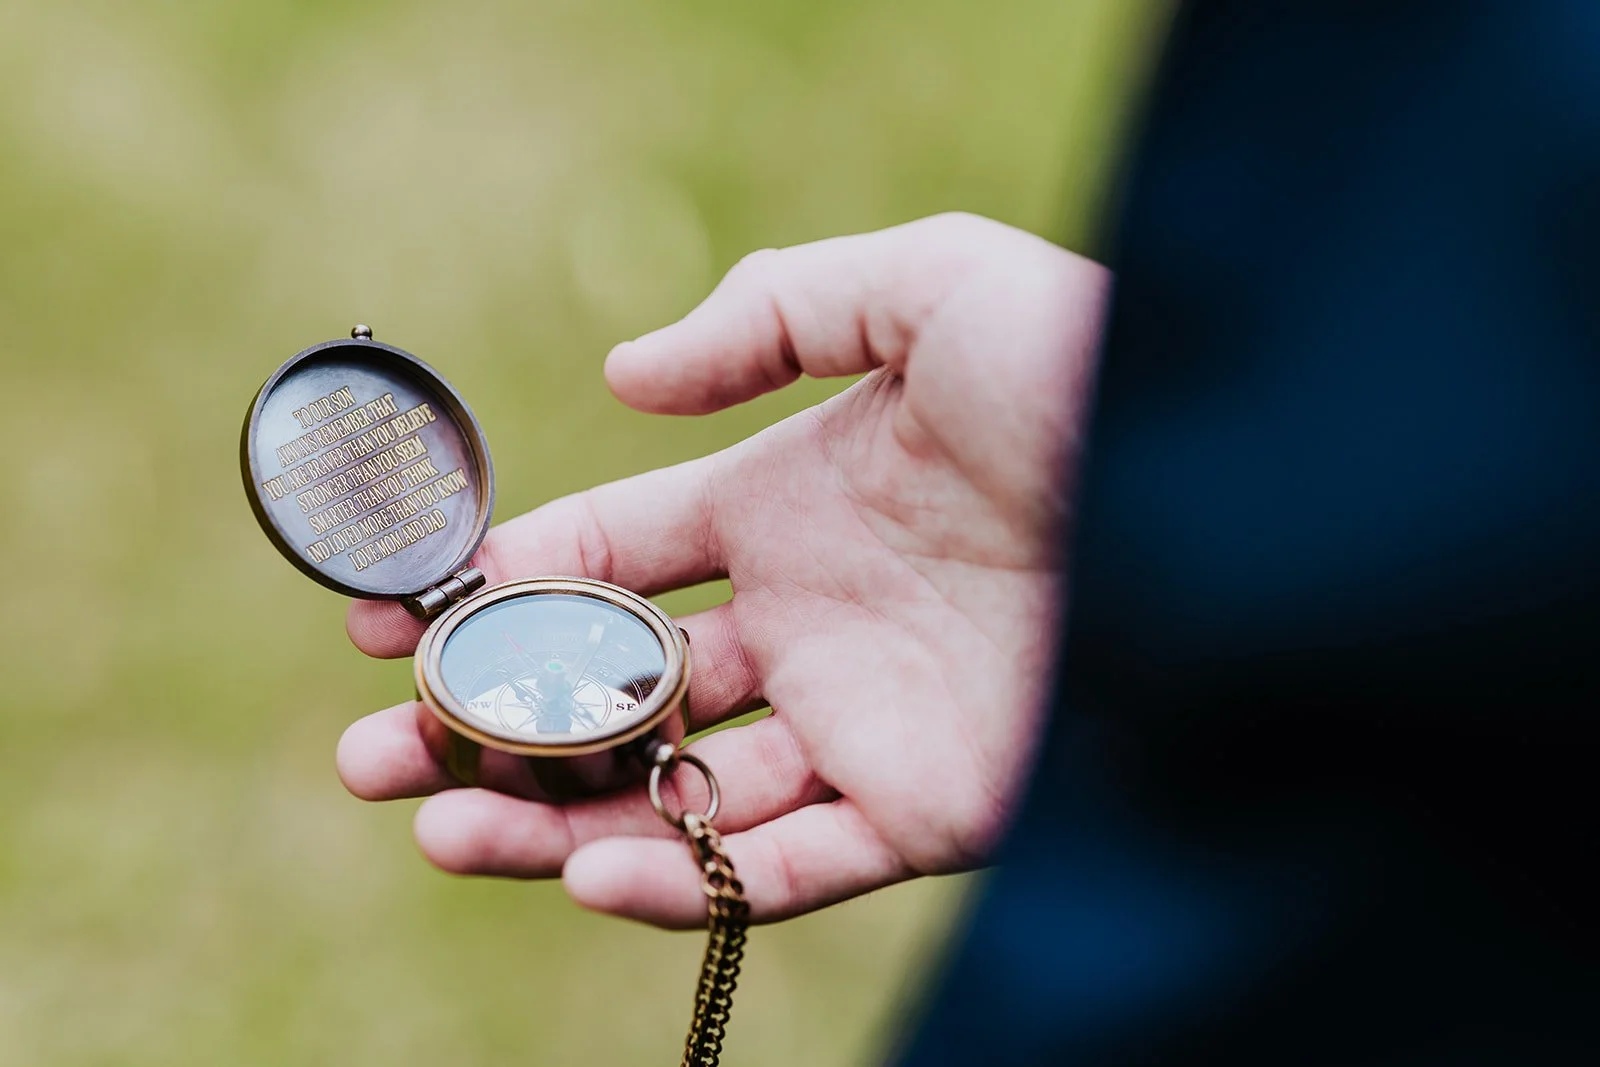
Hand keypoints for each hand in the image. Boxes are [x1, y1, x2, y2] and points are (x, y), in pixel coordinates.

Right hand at [337, 213, 1108, 927]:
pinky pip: (780, 865)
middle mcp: (808, 624)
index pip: (612, 558)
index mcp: (789, 506)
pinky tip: (583, 866)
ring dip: (548, 816)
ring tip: (433, 822)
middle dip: (488, 720)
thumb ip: (769, 308)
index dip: (497, 586)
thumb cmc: (1089, 373)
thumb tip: (623, 383)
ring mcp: (859, 723)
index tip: (390, 612)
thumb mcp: (926, 285)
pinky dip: (681, 876)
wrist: (1241, 500)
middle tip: (370, 754)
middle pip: (615, 690)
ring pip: (674, 792)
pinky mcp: (924, 811)